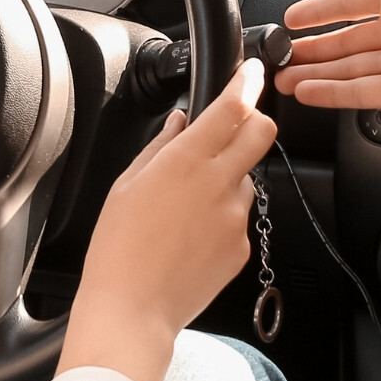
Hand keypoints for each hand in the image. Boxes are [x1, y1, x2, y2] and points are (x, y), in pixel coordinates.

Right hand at [59, 60, 278, 380]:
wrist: (132, 309)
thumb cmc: (118, 249)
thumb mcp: (125, 185)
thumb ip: (160, 148)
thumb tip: (180, 124)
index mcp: (186, 161)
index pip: (232, 108)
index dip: (248, 82)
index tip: (252, 71)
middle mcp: (218, 183)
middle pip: (262, 133)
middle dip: (255, 121)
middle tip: (233, 128)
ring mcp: (235, 216)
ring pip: (248, 178)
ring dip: (230, 178)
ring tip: (189, 207)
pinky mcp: (242, 245)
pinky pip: (240, 216)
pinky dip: (223, 216)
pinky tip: (191, 236)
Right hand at [276, 0, 380, 109]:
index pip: (353, 1)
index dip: (322, 9)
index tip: (296, 17)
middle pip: (348, 40)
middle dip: (315, 47)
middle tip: (284, 52)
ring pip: (351, 69)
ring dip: (317, 74)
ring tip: (284, 78)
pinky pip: (364, 93)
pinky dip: (333, 95)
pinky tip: (307, 93)